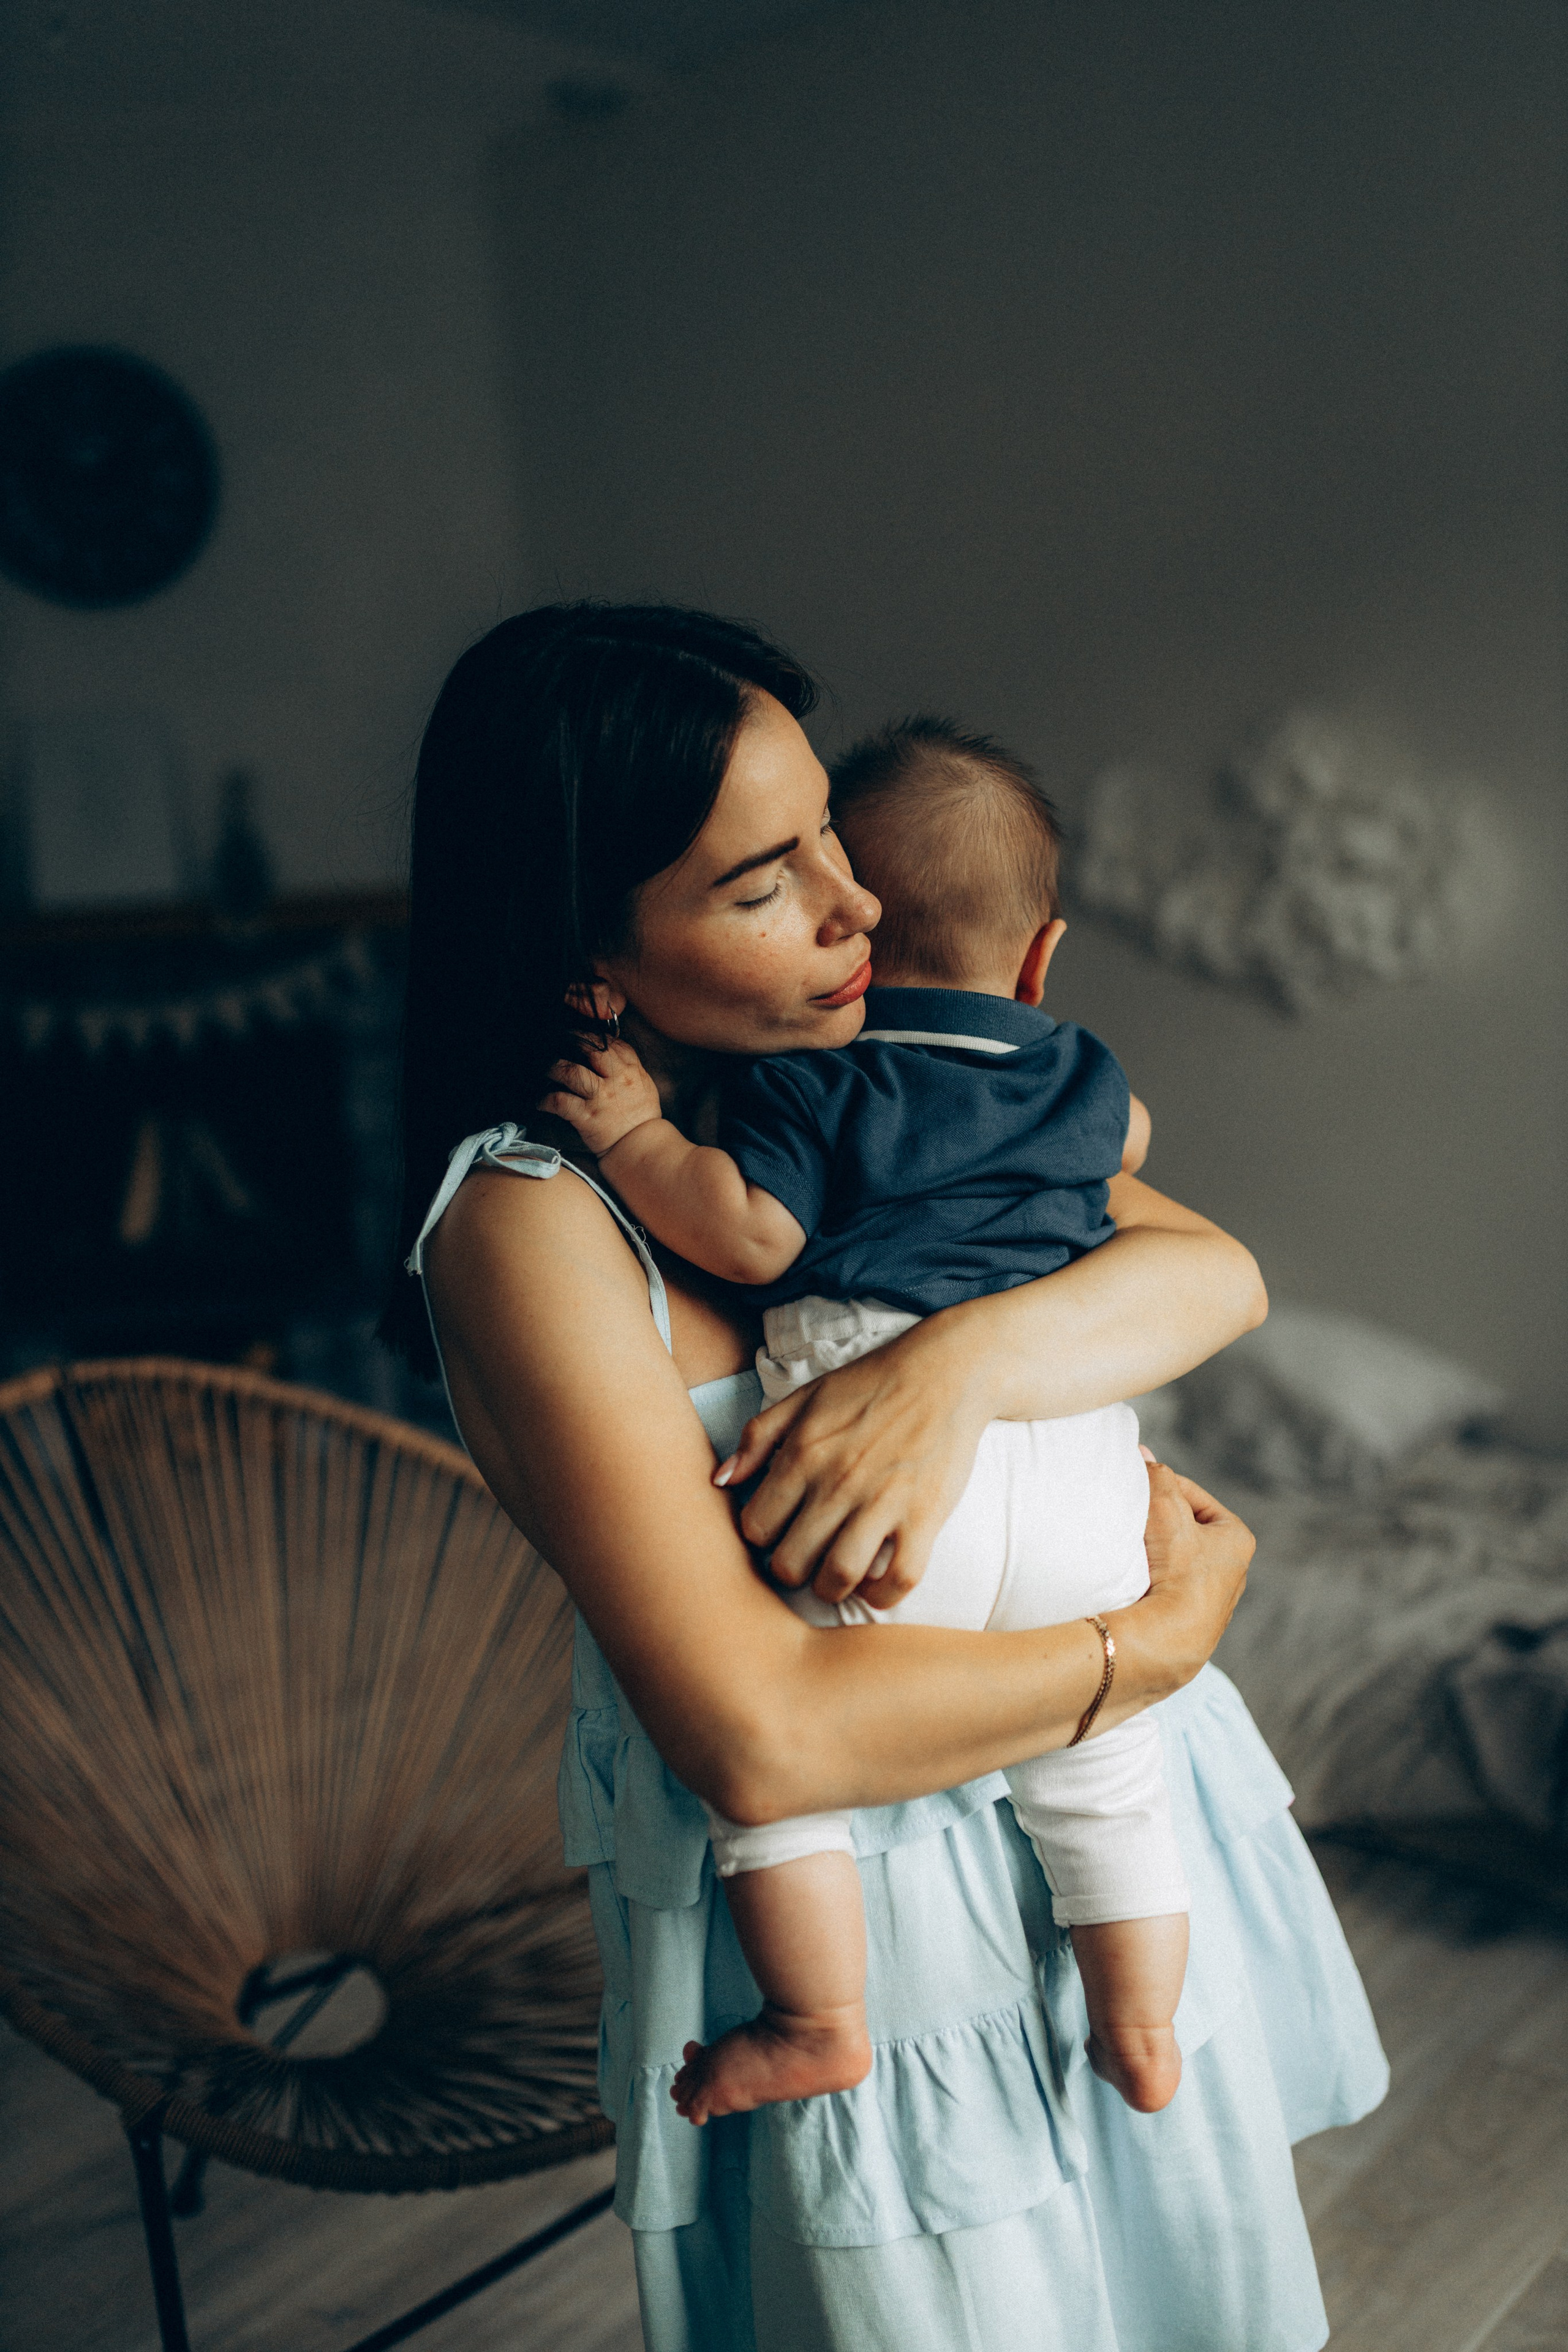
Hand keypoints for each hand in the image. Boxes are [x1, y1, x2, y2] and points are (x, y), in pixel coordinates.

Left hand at [541, 1040, 662, 1157]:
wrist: (641, 1146)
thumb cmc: (642, 1116)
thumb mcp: (643, 1085)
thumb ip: (627, 1066)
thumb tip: (608, 1050)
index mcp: (631, 1070)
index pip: (609, 1043)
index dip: (591, 1035)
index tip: (578, 1035)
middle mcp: (615, 1080)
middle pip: (590, 1049)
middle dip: (571, 1041)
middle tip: (556, 1040)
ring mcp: (600, 1098)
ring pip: (571, 1072)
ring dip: (553, 1067)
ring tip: (545, 1069)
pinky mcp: (586, 1117)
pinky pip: (559, 1101)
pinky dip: (545, 1099)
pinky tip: (539, 1101)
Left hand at [714, 1314, 991, 1607]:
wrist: (944, 1372)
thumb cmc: (870, 1384)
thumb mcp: (804, 1397)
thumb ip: (757, 1437)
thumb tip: (720, 1480)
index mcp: (801, 1454)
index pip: (755, 1527)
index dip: (761, 1537)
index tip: (777, 1531)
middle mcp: (836, 1483)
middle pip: (790, 1563)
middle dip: (790, 1570)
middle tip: (804, 1559)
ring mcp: (882, 1503)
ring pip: (838, 1577)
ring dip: (830, 1589)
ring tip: (833, 1577)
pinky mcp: (924, 1516)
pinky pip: (899, 1579)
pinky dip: (883, 1595)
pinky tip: (875, 1584)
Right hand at [1128, 1460, 1252, 1688]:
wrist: (1169, 1641)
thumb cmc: (1176, 1572)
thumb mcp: (1165, 1511)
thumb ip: (1156, 1477)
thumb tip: (1142, 1453)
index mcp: (1237, 1537)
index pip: (1190, 1494)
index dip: (1159, 1488)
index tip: (1134, 1490)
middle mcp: (1233, 1569)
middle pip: (1182, 1526)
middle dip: (1155, 1520)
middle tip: (1129, 1518)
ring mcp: (1212, 1598)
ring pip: (1173, 1556)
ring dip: (1151, 1549)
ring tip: (1129, 1548)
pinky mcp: (1191, 1621)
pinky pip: (1166, 1584)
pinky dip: (1150, 1576)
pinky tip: (1133, 1578)